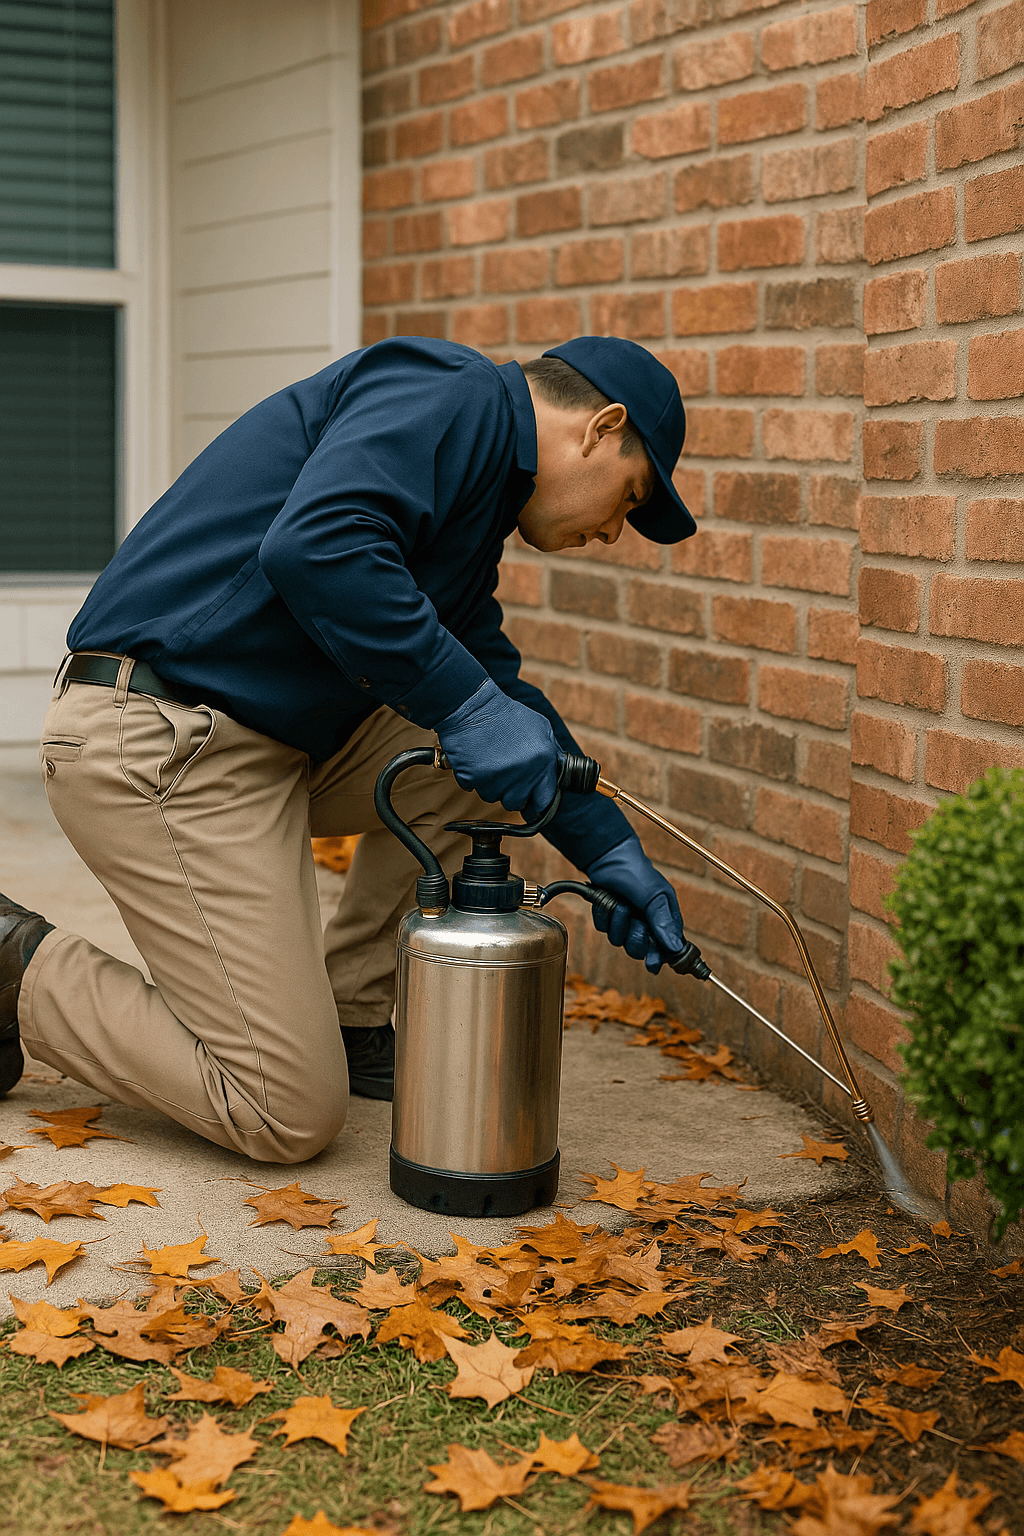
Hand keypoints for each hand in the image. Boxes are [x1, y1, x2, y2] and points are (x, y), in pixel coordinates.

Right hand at [436, 679, 559, 818]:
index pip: (544, 800)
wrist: (472, 706)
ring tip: (489, 760)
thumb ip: (552, 752)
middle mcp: (523, 773)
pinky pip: (473, 789)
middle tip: (504, 772)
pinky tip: (476, 759)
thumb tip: (557, 773)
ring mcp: (497, 778)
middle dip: (510, 792)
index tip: (530, 801)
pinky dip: (472, 778)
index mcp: (543, 761)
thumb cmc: (506, 715)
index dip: (536, 802)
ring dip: (490, 784)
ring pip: (493, 797)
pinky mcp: (474, 778)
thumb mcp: (540, 727)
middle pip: (516, 803)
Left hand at [586, 836, 685, 973]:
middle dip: (635, 936)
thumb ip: (663, 922)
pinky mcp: (609, 919)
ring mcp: (626, 923)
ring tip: (621, 904)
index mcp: (664, 920)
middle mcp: (646, 924)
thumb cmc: (638, 873)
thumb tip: (675, 947)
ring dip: (618, 923)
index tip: (654, 963)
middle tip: (636, 920)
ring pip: (619, 941)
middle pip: (640, 950)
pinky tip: (609, 901)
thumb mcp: (655, 896)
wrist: (609, 858)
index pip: (667, 949)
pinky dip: (605, 916)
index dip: (660, 958)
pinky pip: (604, 930)